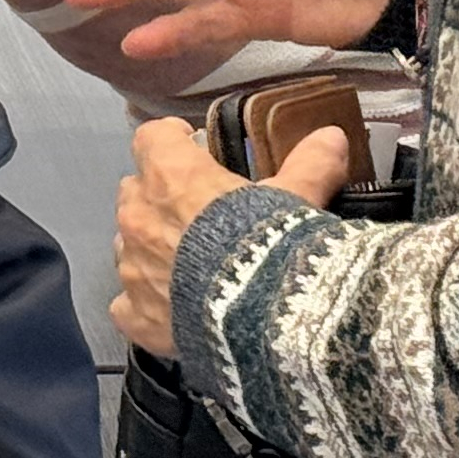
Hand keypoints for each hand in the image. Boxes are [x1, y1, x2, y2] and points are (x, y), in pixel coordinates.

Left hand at [112, 116, 351, 357]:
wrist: (266, 321)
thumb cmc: (274, 245)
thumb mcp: (298, 199)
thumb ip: (311, 164)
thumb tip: (332, 136)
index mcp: (171, 177)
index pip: (152, 139)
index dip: (171, 142)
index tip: (193, 148)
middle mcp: (139, 216)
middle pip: (135, 192)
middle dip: (160, 197)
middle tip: (199, 213)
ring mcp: (132, 267)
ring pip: (128, 245)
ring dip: (150, 248)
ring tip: (190, 265)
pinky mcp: (136, 314)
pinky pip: (126, 305)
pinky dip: (144, 305)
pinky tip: (171, 312)